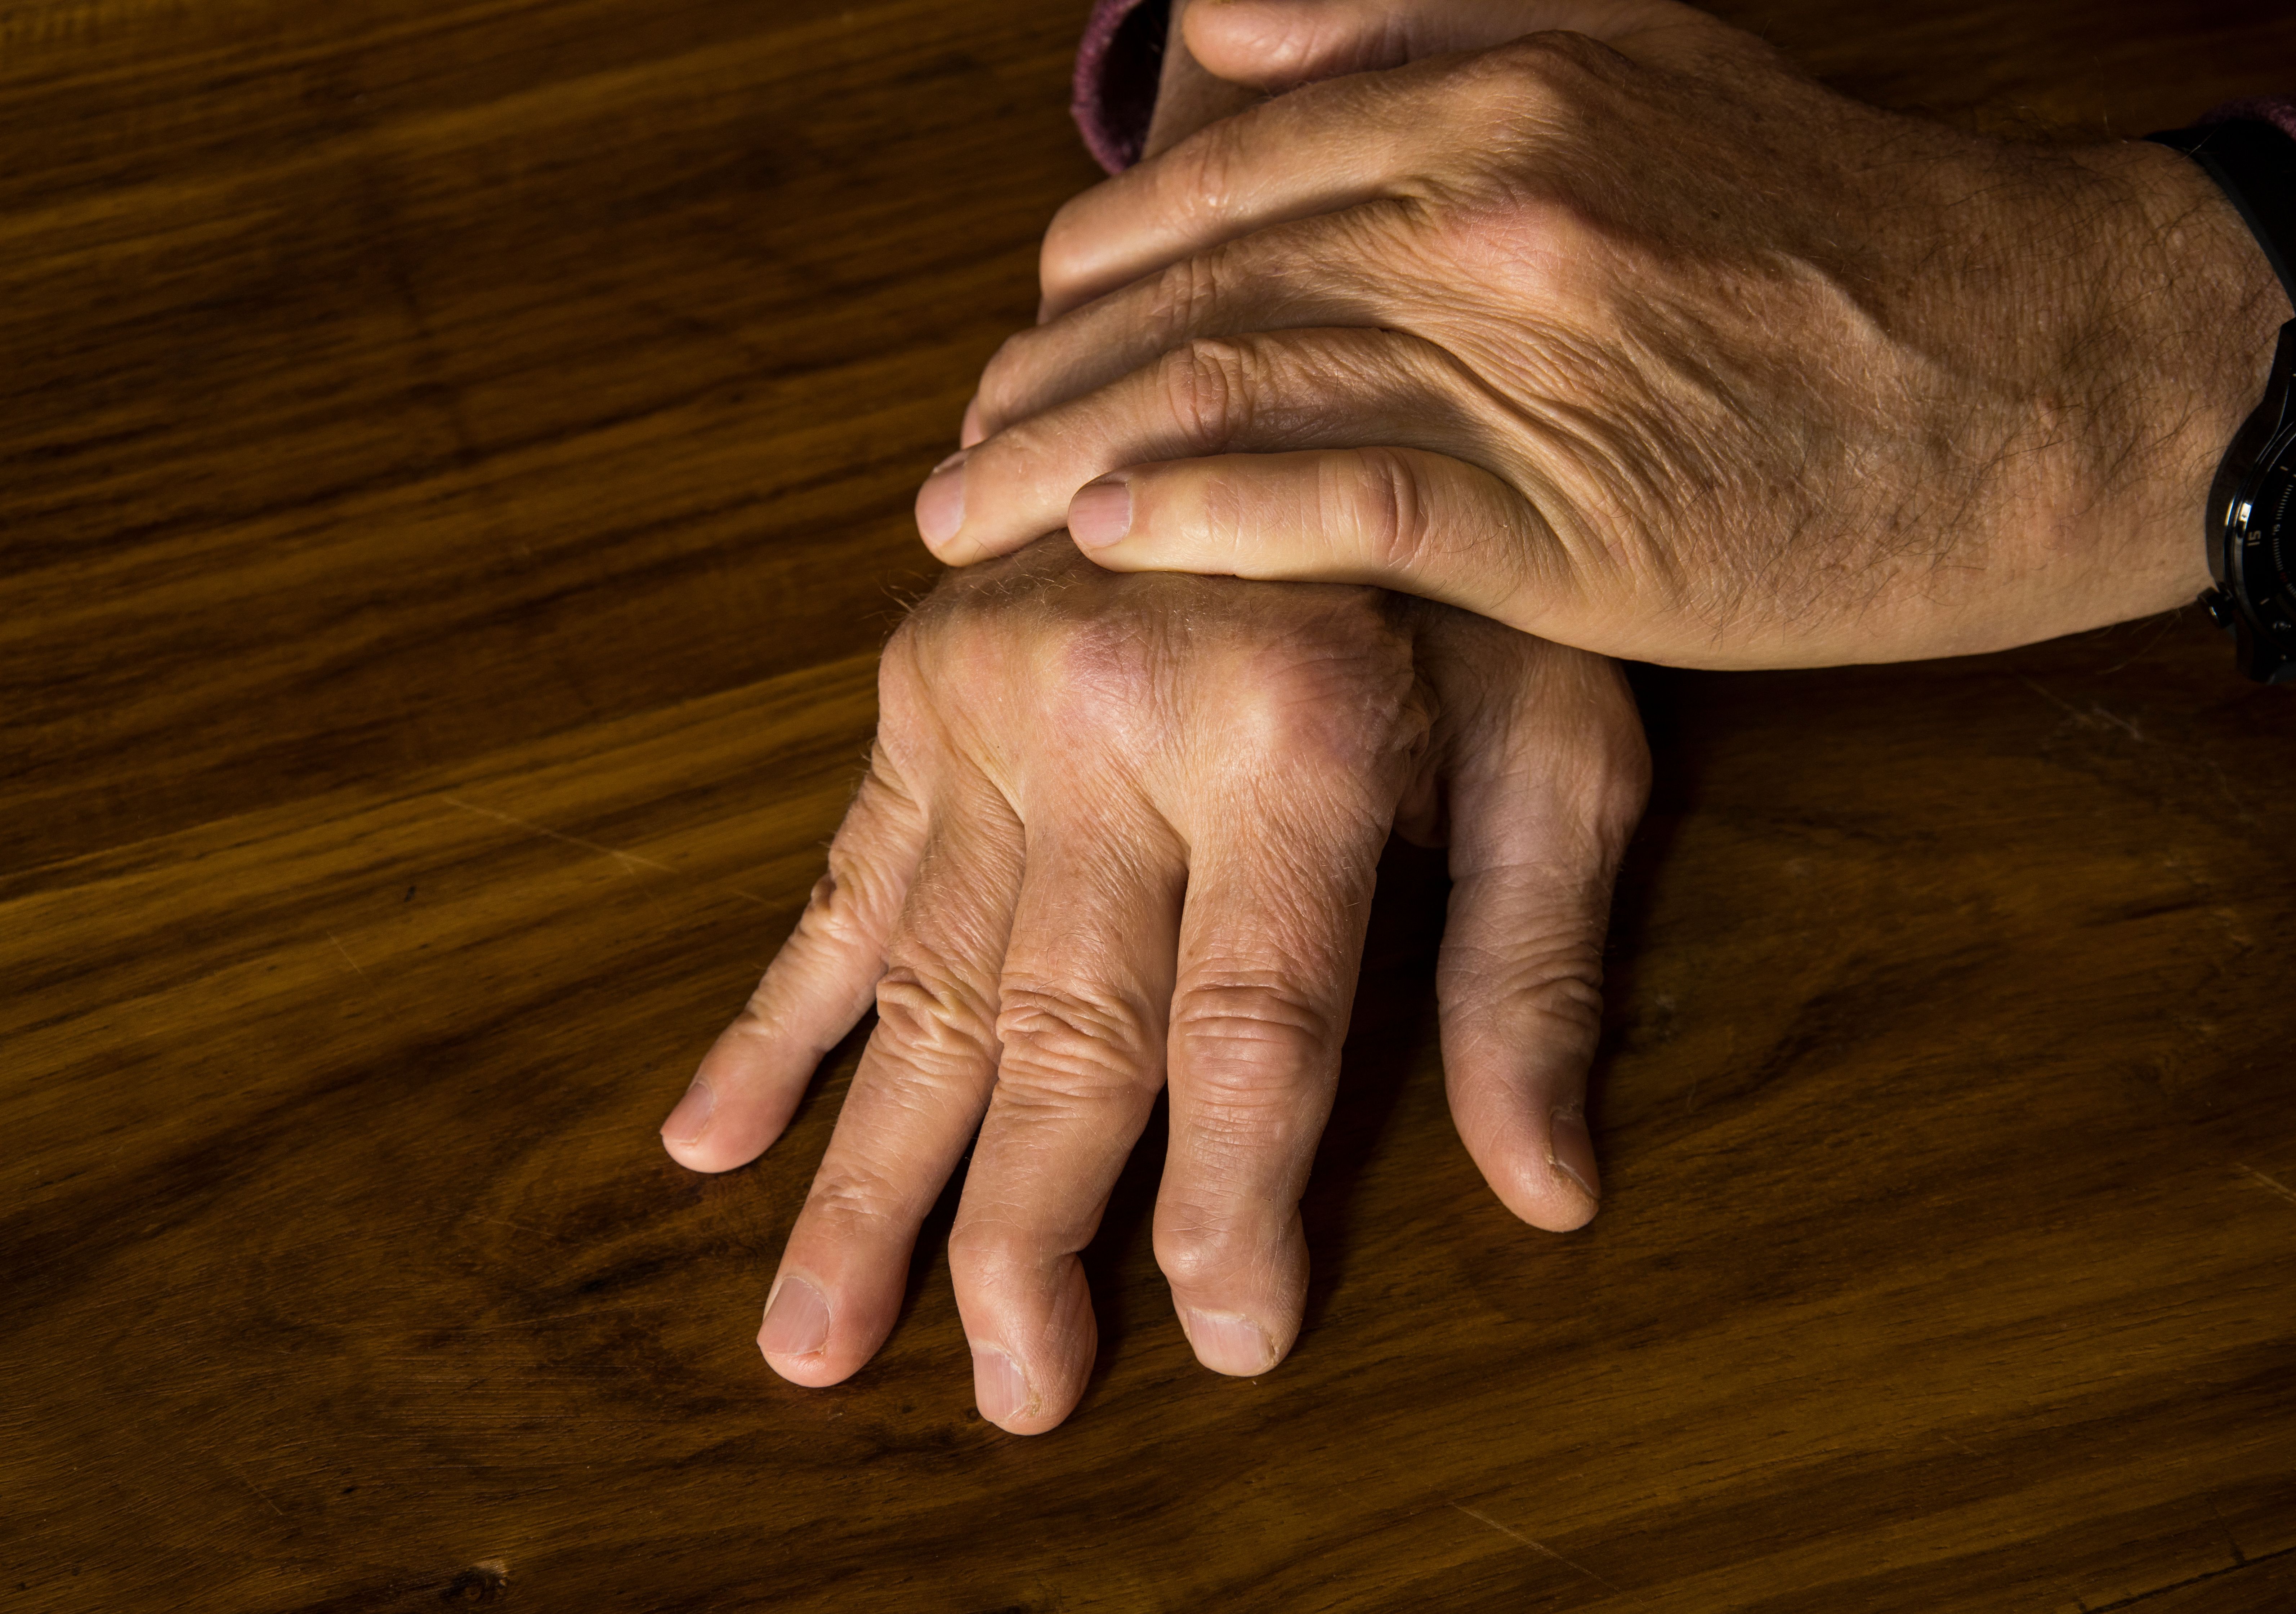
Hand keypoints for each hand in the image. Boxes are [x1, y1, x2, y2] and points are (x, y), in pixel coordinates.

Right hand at [662, 538, 1647, 1431]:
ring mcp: (985, 697)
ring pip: (922, 988)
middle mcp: (1109, 716)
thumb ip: (1528, 958)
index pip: (1249, 1029)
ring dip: (866, 1180)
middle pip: (1062, 1035)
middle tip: (1012, 1396)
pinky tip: (707, 1134)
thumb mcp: (1556, 730)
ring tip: (813, 1340)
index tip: (1228, 1340)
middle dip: (1026, 1237)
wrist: (1291, 359)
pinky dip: (773, 1020)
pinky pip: (837, 879)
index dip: (1234, 1203)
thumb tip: (1546, 1192)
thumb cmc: (1461, 561)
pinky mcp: (915, 681)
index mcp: (1289, 731)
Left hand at [923, 0, 2293, 667]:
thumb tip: (1228, 18)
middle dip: (1043, 377)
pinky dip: (1200, 516)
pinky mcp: (1563, 511)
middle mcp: (1480, 203)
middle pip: (1193, 287)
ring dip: (1067, 458)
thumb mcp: (1637, 58)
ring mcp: (1518, 356)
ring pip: (1230, 390)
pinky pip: (1334, 506)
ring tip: (965, 520)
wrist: (2038, 368)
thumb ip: (1422, 23)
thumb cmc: (1840, 235)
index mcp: (1489, 92)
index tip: (1030, 344)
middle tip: (955, 460)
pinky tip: (1102, 540)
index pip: (1216, 183)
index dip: (1093, 273)